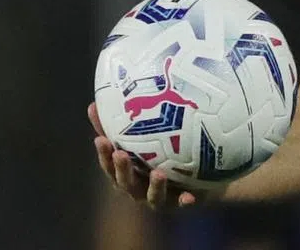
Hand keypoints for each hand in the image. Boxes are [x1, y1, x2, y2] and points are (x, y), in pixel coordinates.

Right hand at [88, 102, 205, 209]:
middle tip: (120, 154)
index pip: (109, 164)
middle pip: (126, 183)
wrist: (199, 177)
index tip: (100, 139)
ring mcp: (159, 198)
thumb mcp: (146, 136)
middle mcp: (140, 188)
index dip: (103, 154)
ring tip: (157, 173)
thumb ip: (124, 122)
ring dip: (154, 186)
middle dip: (121, 170)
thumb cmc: (164, 151)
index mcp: (128, 172)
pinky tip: (188, 196)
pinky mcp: (180, 202)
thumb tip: (101, 97)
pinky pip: (183, 202)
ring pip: (152, 197)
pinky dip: (184, 200)